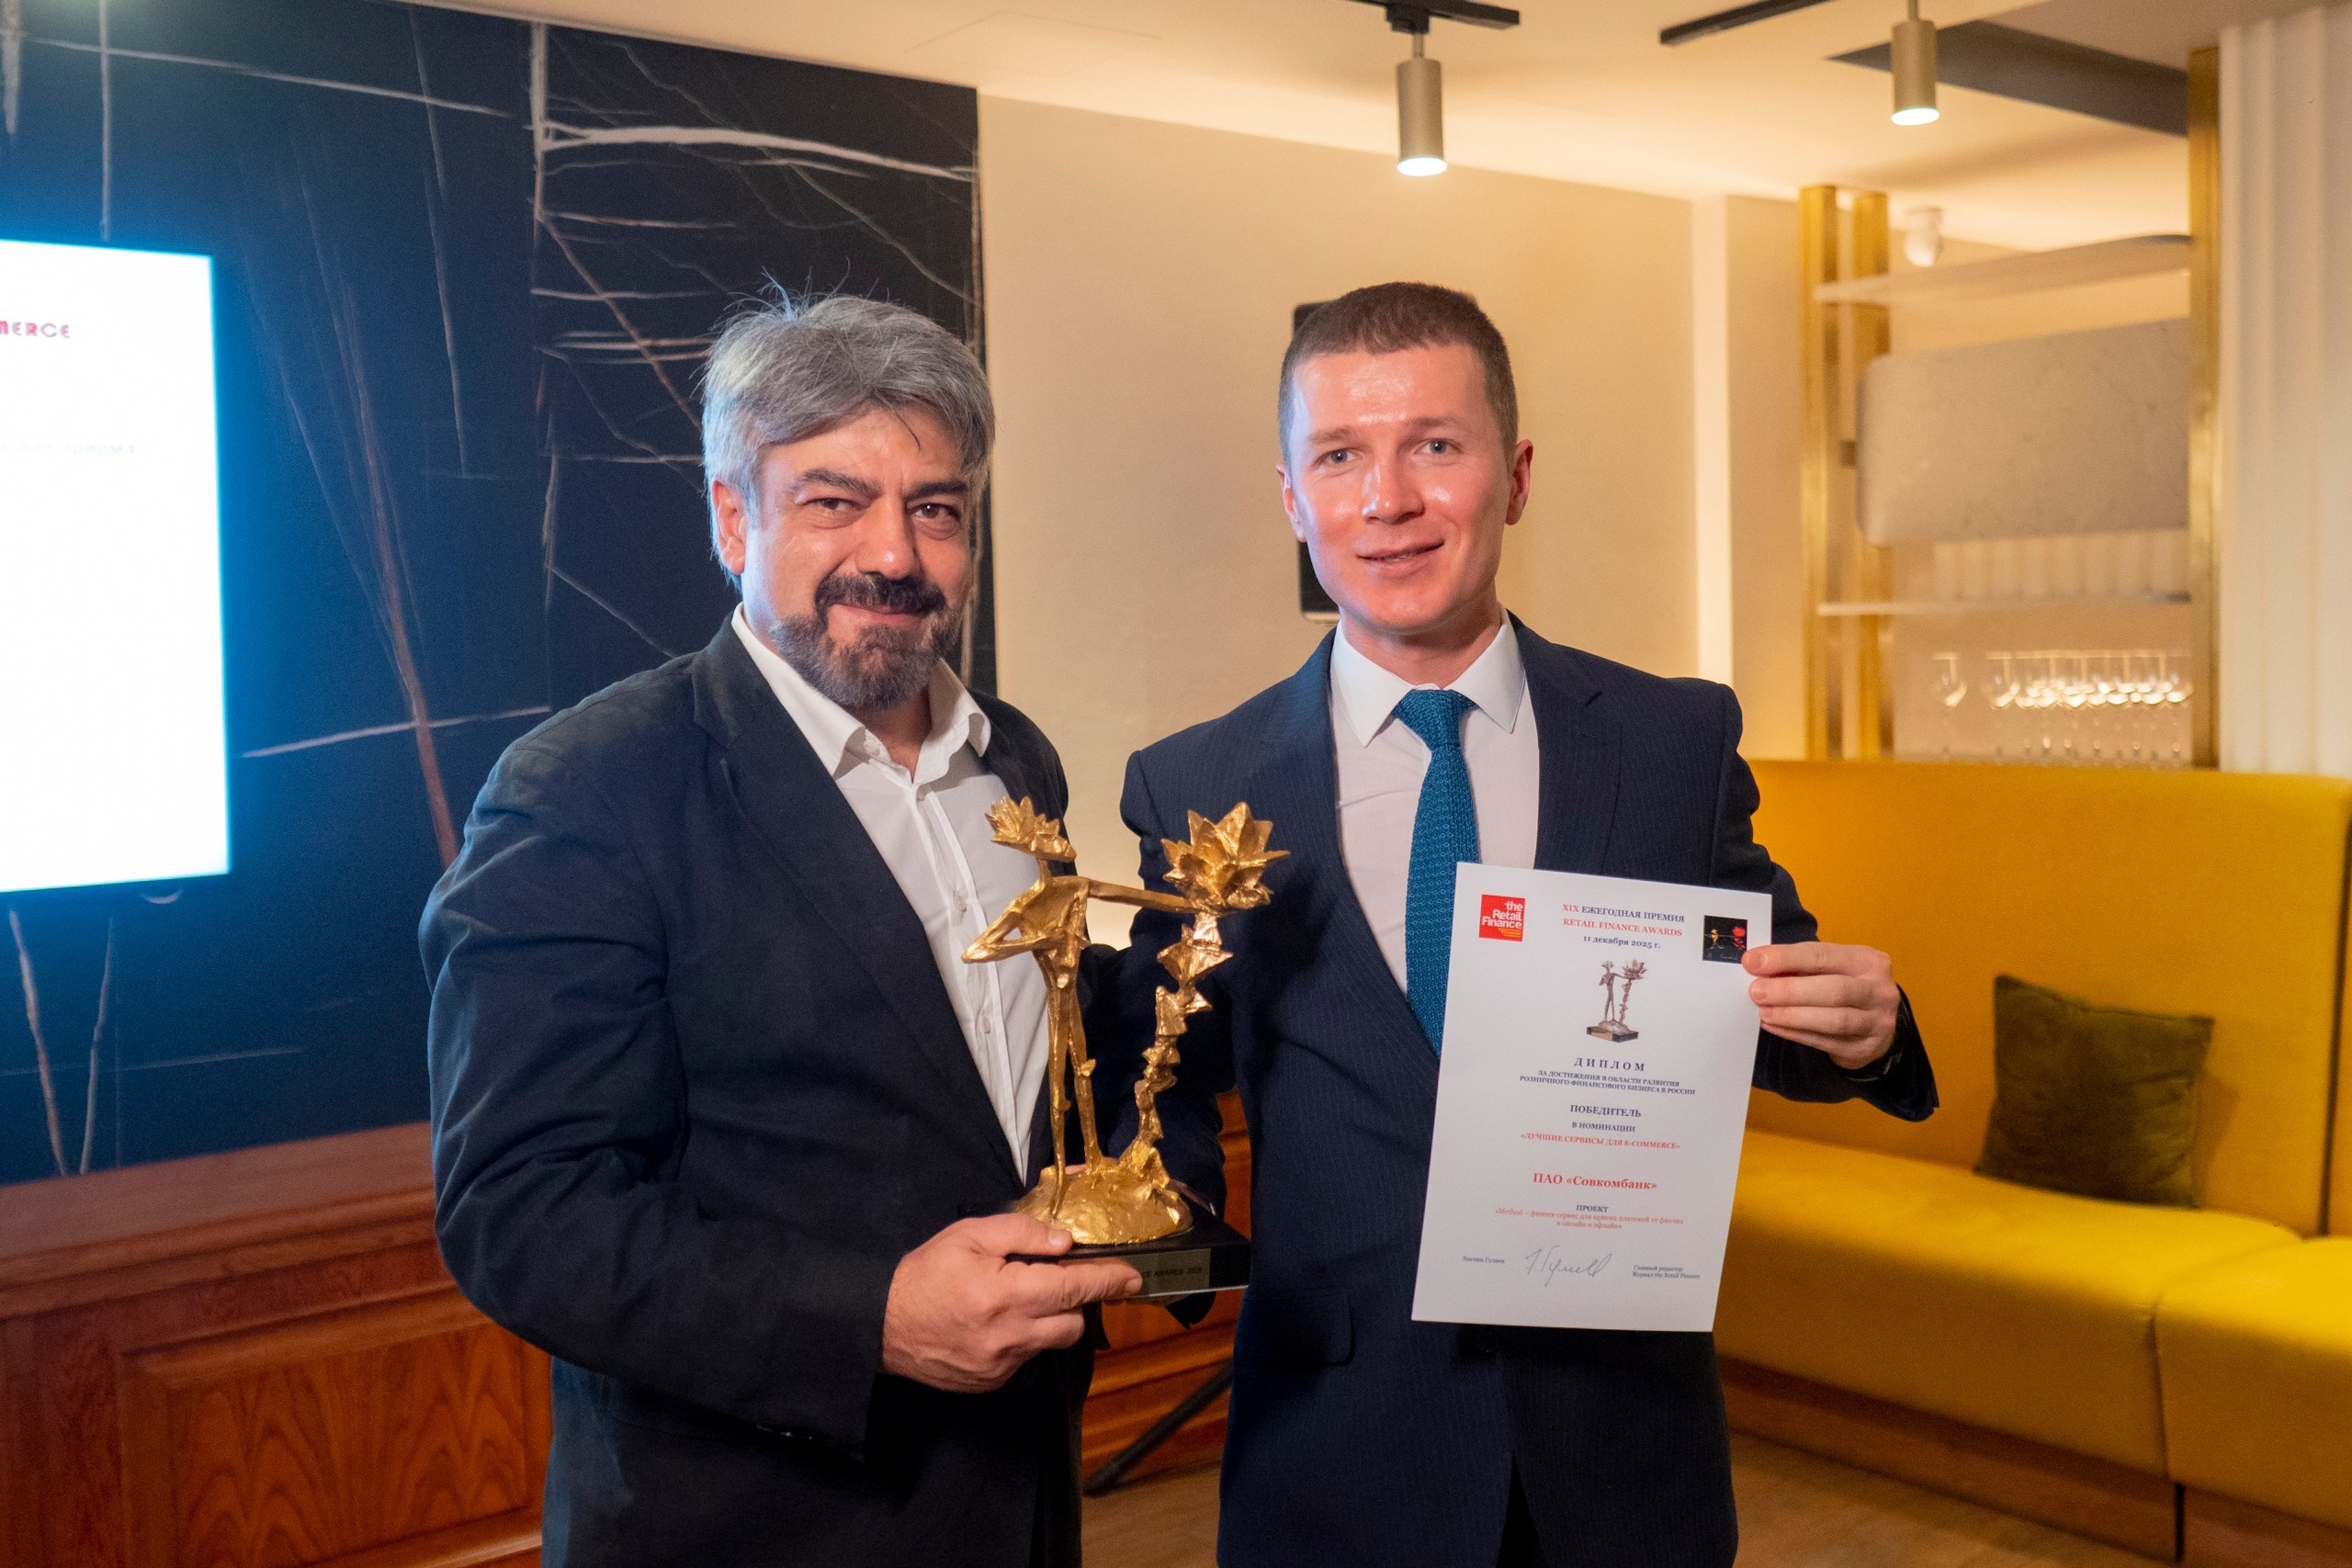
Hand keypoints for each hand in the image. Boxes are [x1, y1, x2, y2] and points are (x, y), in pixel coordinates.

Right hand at [881, 1214, 1141, 1393]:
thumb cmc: (925, 1273)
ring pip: (1049, 1343)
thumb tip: (1065, 1242)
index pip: (1073, 1288)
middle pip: (1072, 1324)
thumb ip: (1022, 1233)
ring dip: (1047, 1321)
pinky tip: (994, 1324)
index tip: (1132, 1278)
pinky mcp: (990, 1382)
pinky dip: (1022, 1339)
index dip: (1107, 1281)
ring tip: (1016, 1302)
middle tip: (1053, 1282)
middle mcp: (1009, 1335)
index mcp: (1005, 1293)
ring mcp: (1000, 1365)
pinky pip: (1024, 1359)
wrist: (880, 1325)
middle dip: (1073, 1303)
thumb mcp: (970, 1235)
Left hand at [1743, 941, 1898, 1070]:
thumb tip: (1758, 965)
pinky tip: (1774, 1027)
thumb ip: (1800, 965)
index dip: (1786, 958)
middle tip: (1757, 992)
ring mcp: (1877, 1021)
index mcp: (1867, 961)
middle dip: (1790, 990)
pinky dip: (1796, 1034)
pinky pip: (1826, 1042)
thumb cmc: (1844, 986)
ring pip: (1833, 1020)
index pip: (1822, 955)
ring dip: (1792, 1016)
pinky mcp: (1865, 1047)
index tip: (1753, 962)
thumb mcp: (1831, 968)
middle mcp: (1879, 990)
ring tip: (1764, 1012)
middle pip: (1833, 989)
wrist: (1875, 1024)